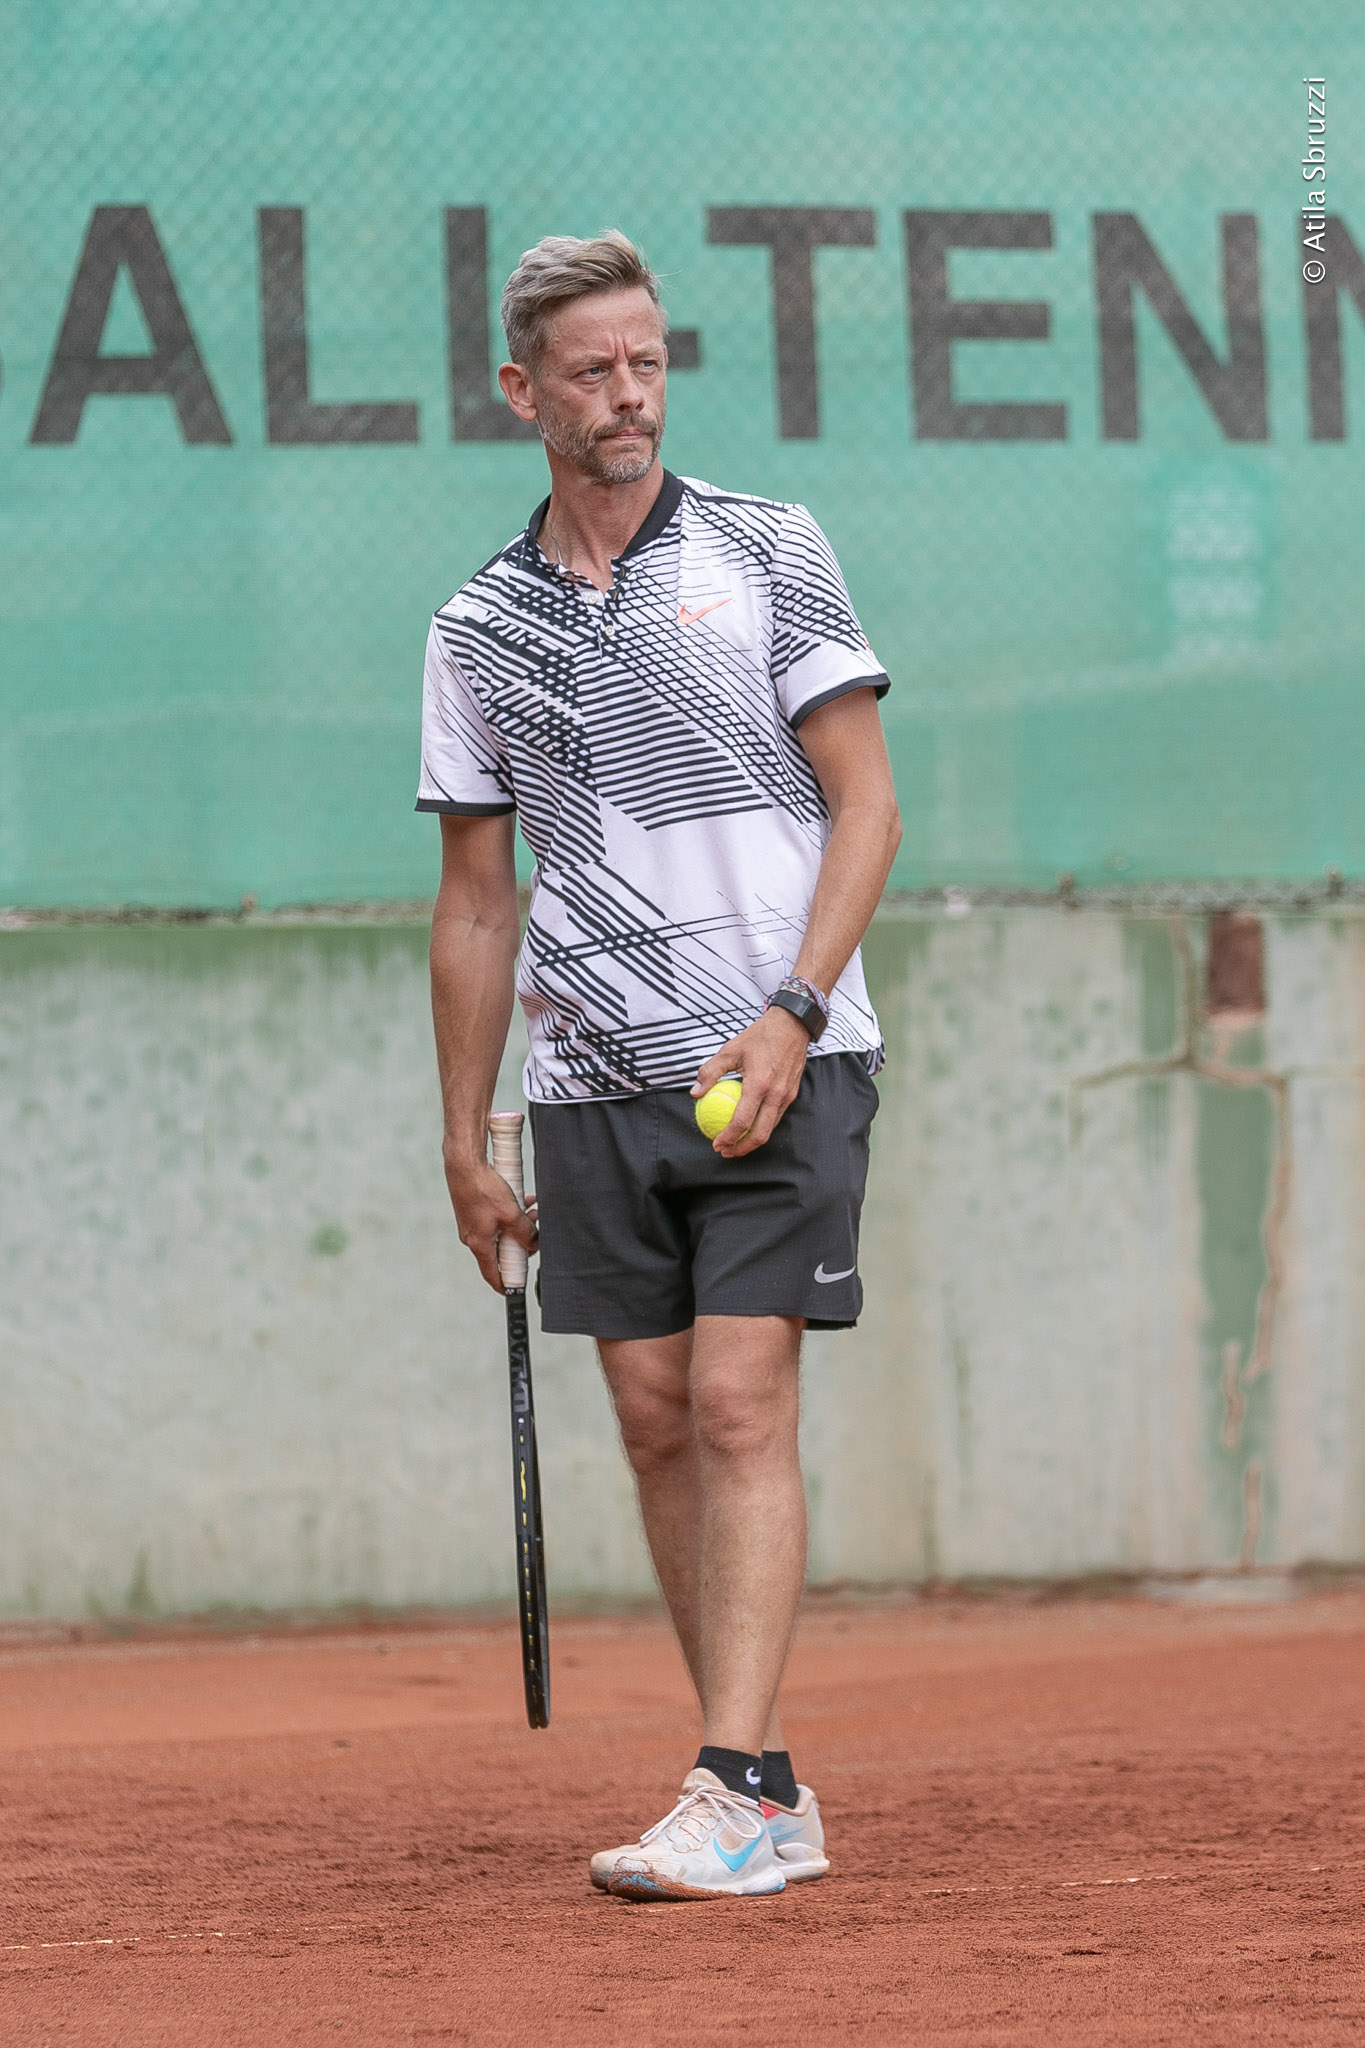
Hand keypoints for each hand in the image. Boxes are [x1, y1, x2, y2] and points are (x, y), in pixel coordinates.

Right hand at [444, 1152, 538, 1292]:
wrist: (464, 1164)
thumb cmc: (482, 1189)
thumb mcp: (511, 1214)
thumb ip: (525, 1233)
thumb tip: (534, 1244)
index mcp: (479, 1244)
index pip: (492, 1274)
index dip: (506, 1284)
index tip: (516, 1290)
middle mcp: (472, 1237)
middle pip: (501, 1251)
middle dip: (521, 1244)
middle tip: (535, 1236)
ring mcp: (472, 1223)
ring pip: (501, 1232)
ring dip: (519, 1225)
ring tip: (533, 1213)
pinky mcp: (474, 1210)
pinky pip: (496, 1219)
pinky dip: (510, 1214)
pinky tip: (524, 1200)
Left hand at [691, 1006, 809, 1157]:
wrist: (793, 1025)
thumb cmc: (760, 1036)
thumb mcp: (730, 1049)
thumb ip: (710, 1072)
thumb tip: (695, 1092)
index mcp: (759, 1085)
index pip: (742, 1121)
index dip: (728, 1137)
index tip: (716, 1144)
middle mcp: (776, 1095)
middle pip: (760, 1134)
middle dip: (741, 1149)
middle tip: (725, 1151)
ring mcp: (786, 1096)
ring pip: (770, 1129)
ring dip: (752, 1141)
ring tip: (735, 1143)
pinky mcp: (792, 1095)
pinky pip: (776, 1118)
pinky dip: (762, 1127)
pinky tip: (749, 1126)